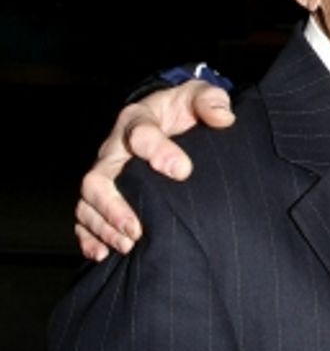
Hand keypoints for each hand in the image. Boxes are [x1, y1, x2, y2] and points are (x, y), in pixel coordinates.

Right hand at [75, 81, 234, 260]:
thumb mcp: (198, 96)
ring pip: (88, 202)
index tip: (182, 171)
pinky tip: (103, 254)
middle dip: (114, 206)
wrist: (167, 118)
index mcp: (138, 121)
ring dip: (105, 226)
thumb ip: (211, 101)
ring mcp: (106, 173)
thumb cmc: (183, 110)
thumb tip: (224, 118)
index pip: (140, 134)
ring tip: (129, 244)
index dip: (157, 151)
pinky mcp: (102, 194)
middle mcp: (114, 149)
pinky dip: (89, 237)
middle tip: (138, 228)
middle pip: (99, 177)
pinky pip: (84, 217)